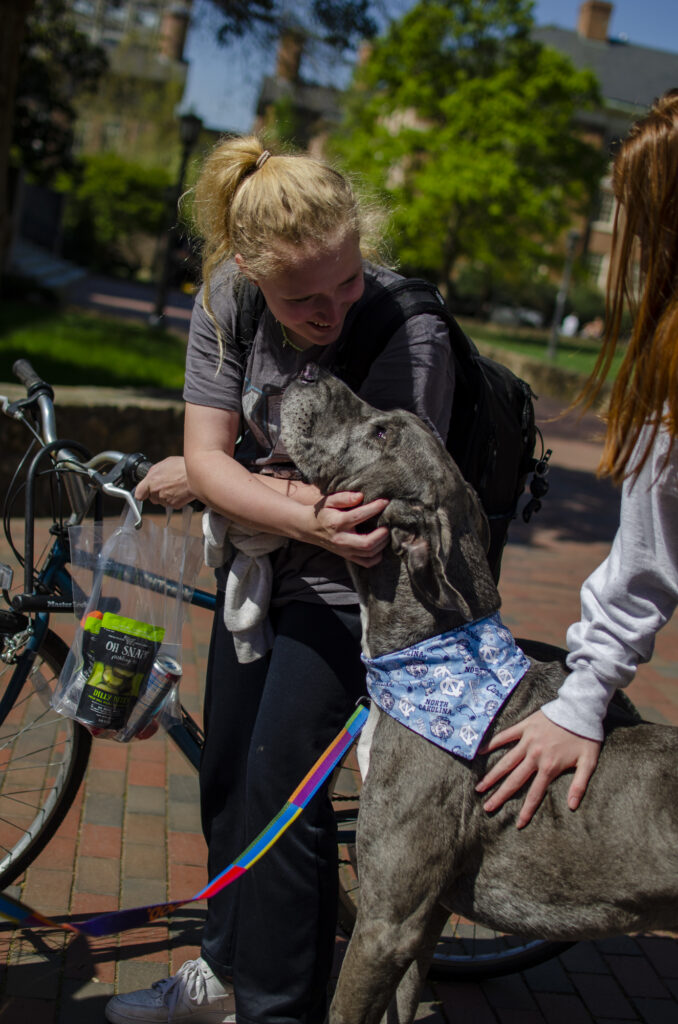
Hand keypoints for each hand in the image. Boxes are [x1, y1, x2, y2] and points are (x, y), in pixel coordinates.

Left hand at [134, 456, 194, 508]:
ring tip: (175, 487)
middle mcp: (156, 492)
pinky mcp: (174, 505)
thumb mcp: (166, 462)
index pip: (139, 494)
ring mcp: (165, 500)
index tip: (144, 493)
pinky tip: (180, 491)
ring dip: (166, 496)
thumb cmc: (183, 466)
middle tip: (166, 485)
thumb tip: (152, 475)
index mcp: (151, 481)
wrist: (197, 475)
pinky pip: (172, 503)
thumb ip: (155, 471)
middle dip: (157, 493)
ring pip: (162, 501)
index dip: (142, 493)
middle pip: (152, 498)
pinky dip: (175, 499)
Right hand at [309, 492, 389, 566]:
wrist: (310, 528)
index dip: (374, 508)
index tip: (385, 502)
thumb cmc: (323, 512)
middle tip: (388, 524)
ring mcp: (345, 550)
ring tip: (386, 532)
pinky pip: (367, 562)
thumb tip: (361, 496)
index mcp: (337, 523)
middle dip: (382, 534)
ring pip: (369, 553)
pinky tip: (380, 545)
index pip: (358, 516)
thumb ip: (344, 498)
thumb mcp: (329, 501)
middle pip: (366, 543)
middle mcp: (341, 539)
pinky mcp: (348, 557)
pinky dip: (377, 556)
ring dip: (382, 544)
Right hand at [475, 710, 600, 828]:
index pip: (535, 794)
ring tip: (479, 787)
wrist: (580, 708)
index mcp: (549, 767)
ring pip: (506, 761)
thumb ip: (579, 785)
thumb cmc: (586, 737)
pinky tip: (481, 752)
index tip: (518, 825)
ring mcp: (527, 741)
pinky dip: (493, 744)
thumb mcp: (589, 763)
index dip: (526, 811)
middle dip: (500, 796)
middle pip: (514, 780)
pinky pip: (506, 736)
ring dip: (492, 775)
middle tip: (486, 807)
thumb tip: (572, 807)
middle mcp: (534, 756)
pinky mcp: (524, 727)